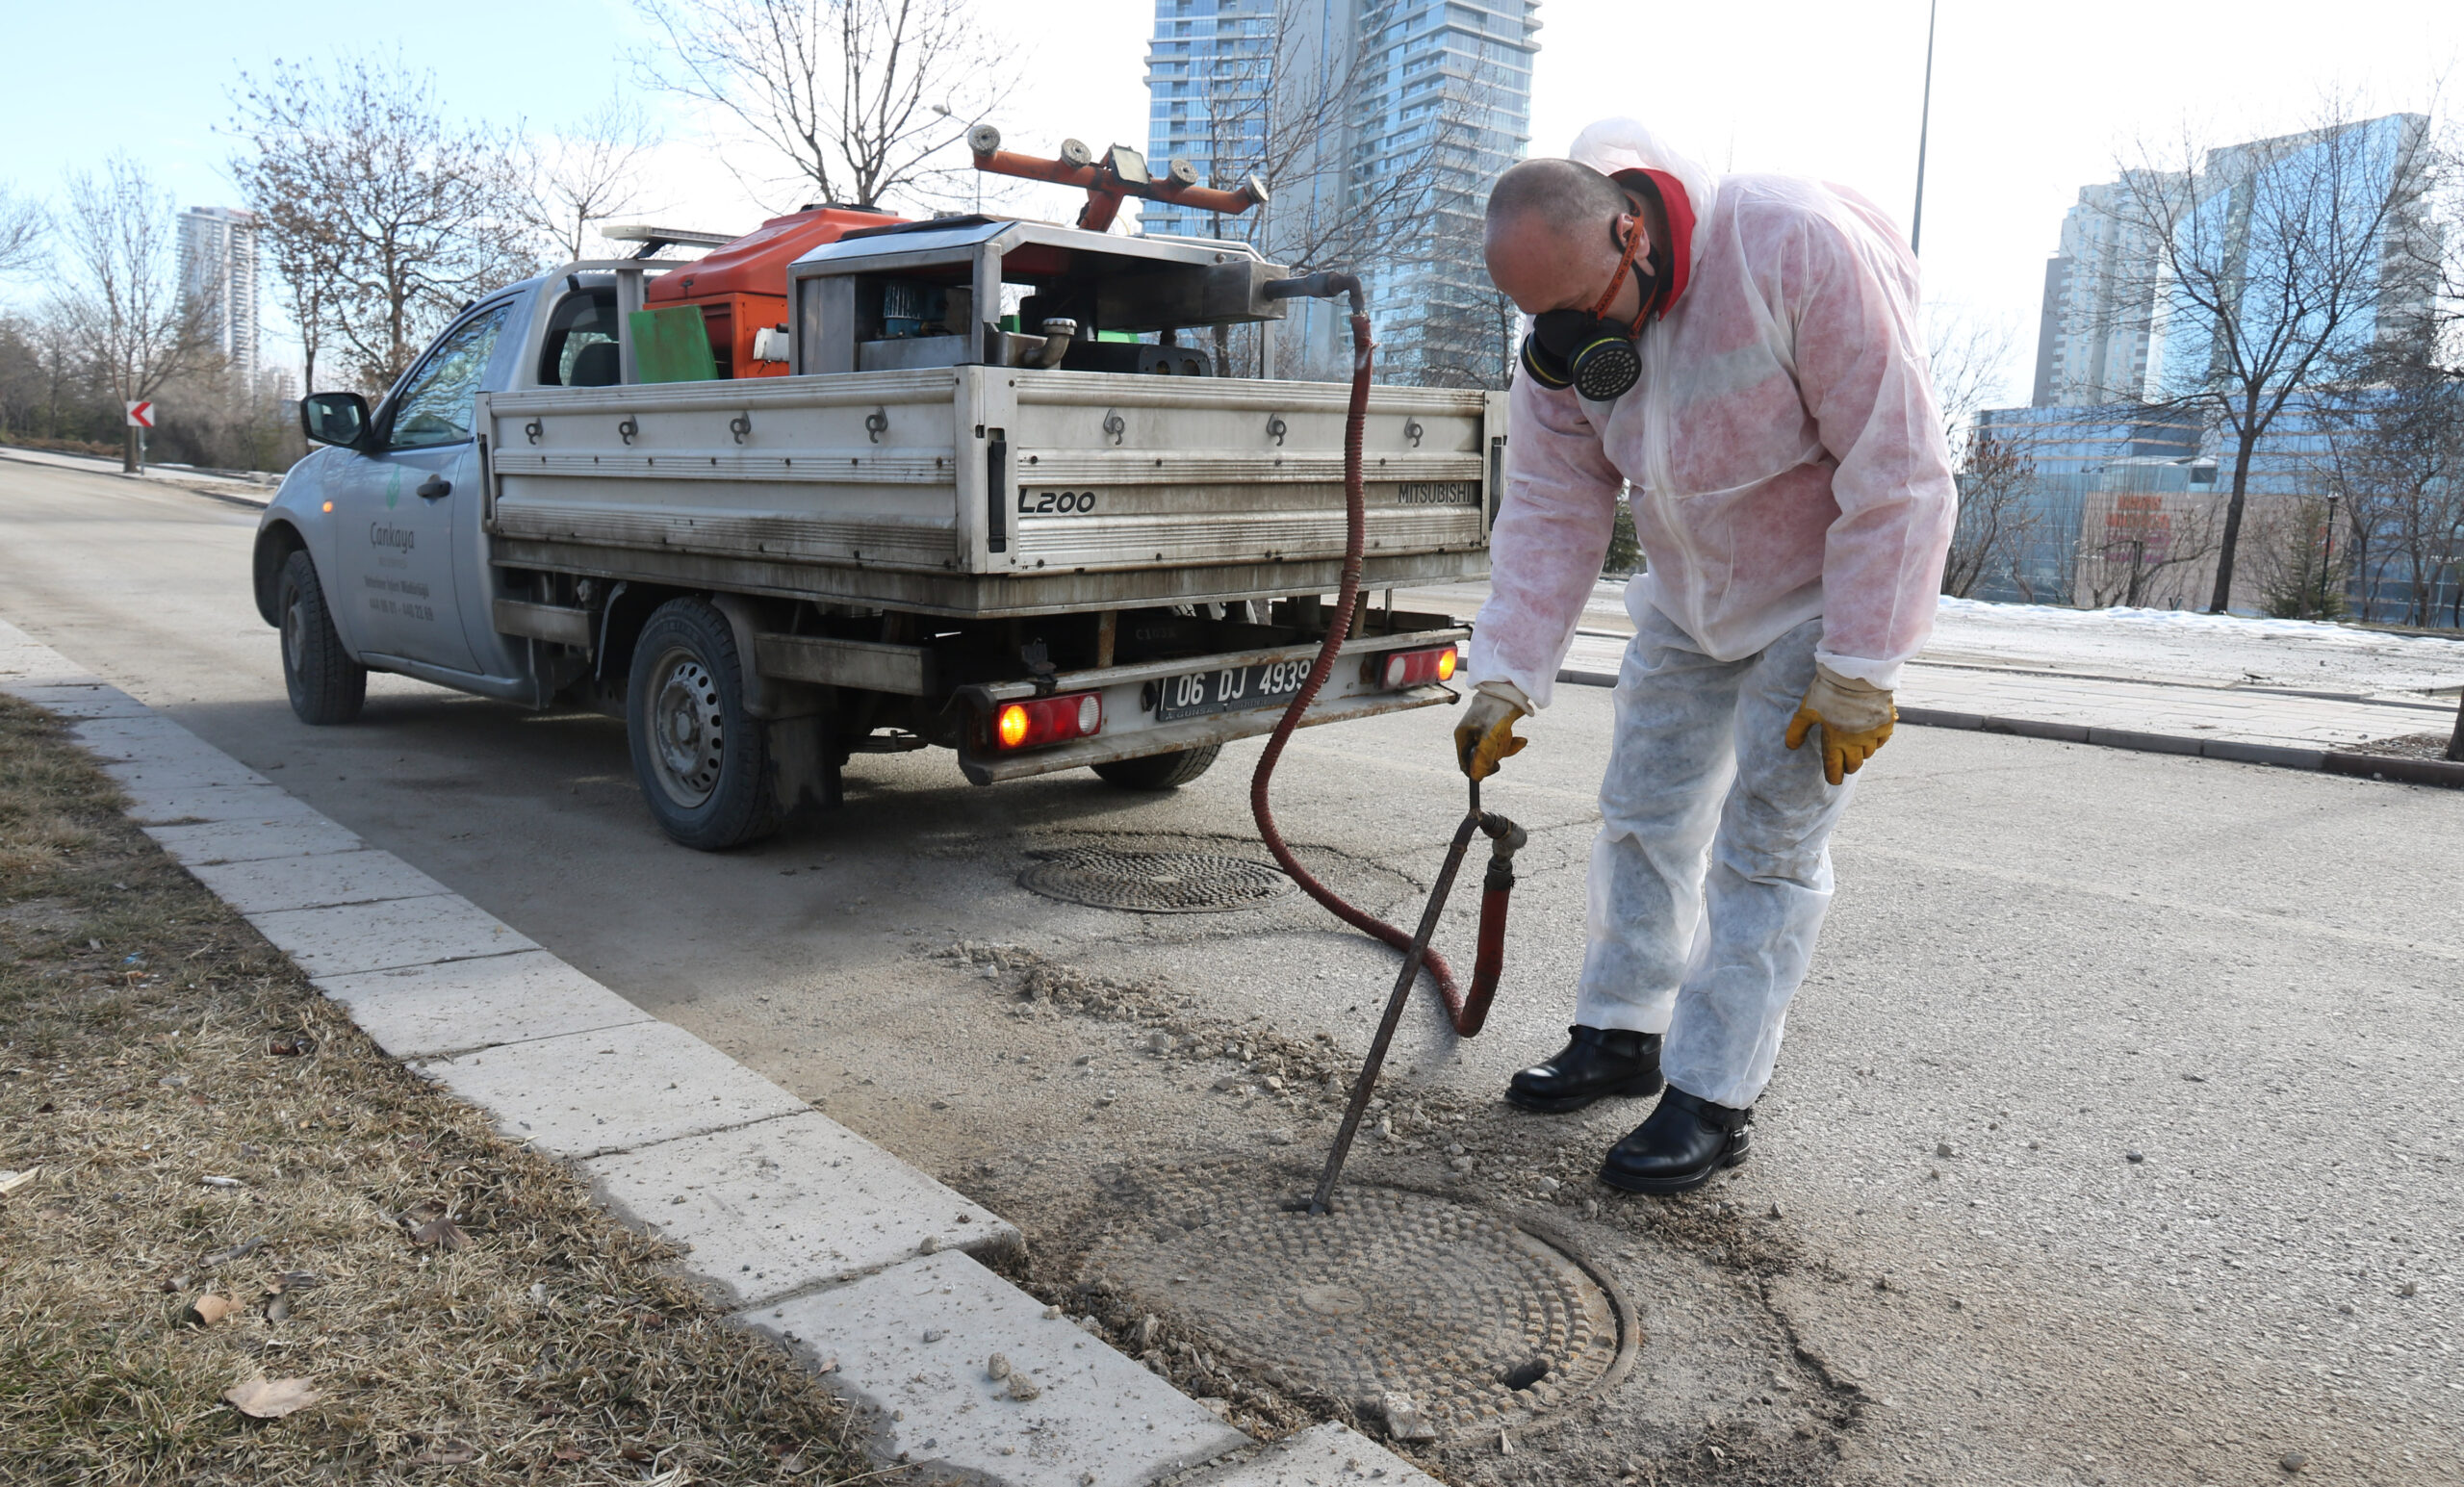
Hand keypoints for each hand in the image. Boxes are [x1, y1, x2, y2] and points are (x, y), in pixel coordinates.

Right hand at [1454, 682, 1530, 780]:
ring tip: (1510, 734)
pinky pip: (1503, 743)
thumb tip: (1476, 777)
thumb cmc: (1496, 711)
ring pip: (1494, 751)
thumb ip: (1482, 758)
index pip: (1466, 763)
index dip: (1479, 769)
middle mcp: (1471, 734)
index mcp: (1462, 736)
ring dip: (1505, 747)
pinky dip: (1512, 742)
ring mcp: (1484, 731)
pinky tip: (1521, 739)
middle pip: (1482, 758)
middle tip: (1501, 742)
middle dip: (1495, 754)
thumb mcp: (1489, 737)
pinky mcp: (1496, 728)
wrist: (1511, 689)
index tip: (1494, 767)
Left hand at [1784, 665, 1895, 785]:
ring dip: (1862, 753)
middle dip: (1848, 766)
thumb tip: (1790, 747)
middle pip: (1854, 765)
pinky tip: (1870, 735)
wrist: (1855, 674)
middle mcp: (1856, 742)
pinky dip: (1876, 741)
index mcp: (1835, 741)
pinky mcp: (1885, 723)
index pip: (1835, 768)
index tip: (1834, 780)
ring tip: (1855, 747)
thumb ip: (1797, 730)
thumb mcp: (1806, 710)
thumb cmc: (1827, 692)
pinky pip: (1882, 740)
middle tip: (1844, 764)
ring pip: (1869, 753)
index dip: (1834, 776)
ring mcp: (1872, 734)